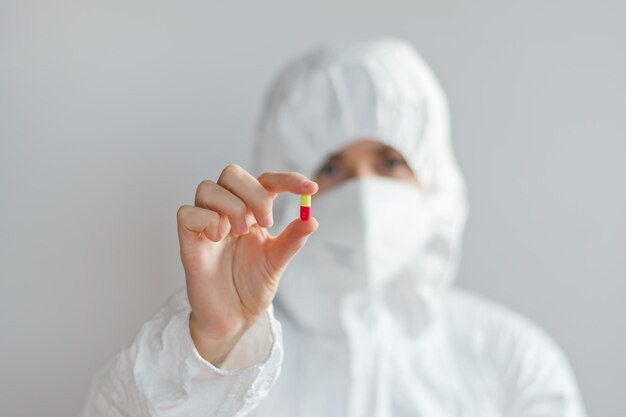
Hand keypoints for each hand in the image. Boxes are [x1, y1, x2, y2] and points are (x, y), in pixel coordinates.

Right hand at [177, 164, 317, 364]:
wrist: (233, 319)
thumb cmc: (252, 287)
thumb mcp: (277, 261)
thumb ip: (292, 240)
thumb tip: (312, 220)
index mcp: (252, 212)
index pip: (266, 181)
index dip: (288, 179)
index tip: (312, 188)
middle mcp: (228, 212)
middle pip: (232, 174)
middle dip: (253, 193)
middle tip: (266, 222)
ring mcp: (207, 224)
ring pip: (207, 188)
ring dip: (230, 206)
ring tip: (240, 233)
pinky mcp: (189, 241)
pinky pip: (187, 213)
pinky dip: (206, 220)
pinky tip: (218, 238)